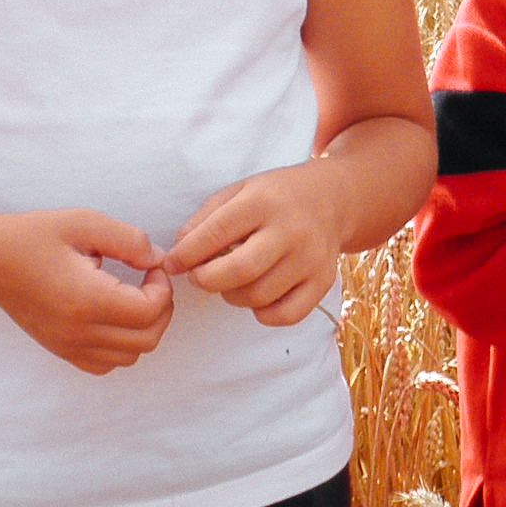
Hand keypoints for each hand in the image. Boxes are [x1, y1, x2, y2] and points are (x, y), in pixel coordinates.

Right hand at [0, 210, 174, 374]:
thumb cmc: (34, 237)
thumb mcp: (85, 223)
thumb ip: (128, 240)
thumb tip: (157, 259)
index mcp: (86, 299)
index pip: (149, 312)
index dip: (163, 288)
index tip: (151, 267)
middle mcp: (78, 331)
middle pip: (146, 339)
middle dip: (162, 310)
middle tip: (151, 282)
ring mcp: (67, 346)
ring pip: (129, 357)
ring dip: (144, 329)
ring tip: (134, 298)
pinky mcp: (60, 350)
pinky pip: (104, 364)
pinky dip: (121, 346)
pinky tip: (114, 317)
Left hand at [164, 162, 347, 327]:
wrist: (333, 198)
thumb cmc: (277, 196)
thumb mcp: (239, 191)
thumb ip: (205, 220)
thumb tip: (178, 255)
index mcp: (263, 201)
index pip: (214, 234)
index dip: (185, 255)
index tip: (172, 264)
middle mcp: (291, 230)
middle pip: (238, 271)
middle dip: (206, 280)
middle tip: (199, 276)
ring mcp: (310, 258)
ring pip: (258, 296)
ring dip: (233, 295)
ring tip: (232, 280)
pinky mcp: (323, 281)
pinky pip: (285, 315)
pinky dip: (263, 313)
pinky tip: (258, 296)